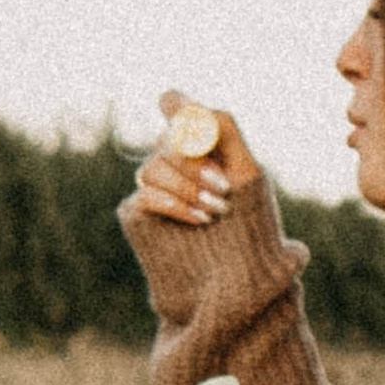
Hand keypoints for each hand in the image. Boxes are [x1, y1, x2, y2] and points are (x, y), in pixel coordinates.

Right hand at [133, 87, 262, 230]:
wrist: (232, 278)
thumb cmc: (248, 225)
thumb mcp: (247, 171)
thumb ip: (225, 131)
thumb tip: (194, 107)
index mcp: (197, 144)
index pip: (174, 106)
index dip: (179, 108)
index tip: (192, 122)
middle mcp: (172, 161)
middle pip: (165, 138)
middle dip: (194, 161)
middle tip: (222, 186)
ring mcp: (152, 187)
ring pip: (152, 167)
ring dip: (188, 187)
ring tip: (215, 210)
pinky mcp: (137, 213)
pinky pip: (145, 195)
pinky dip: (175, 204)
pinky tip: (199, 219)